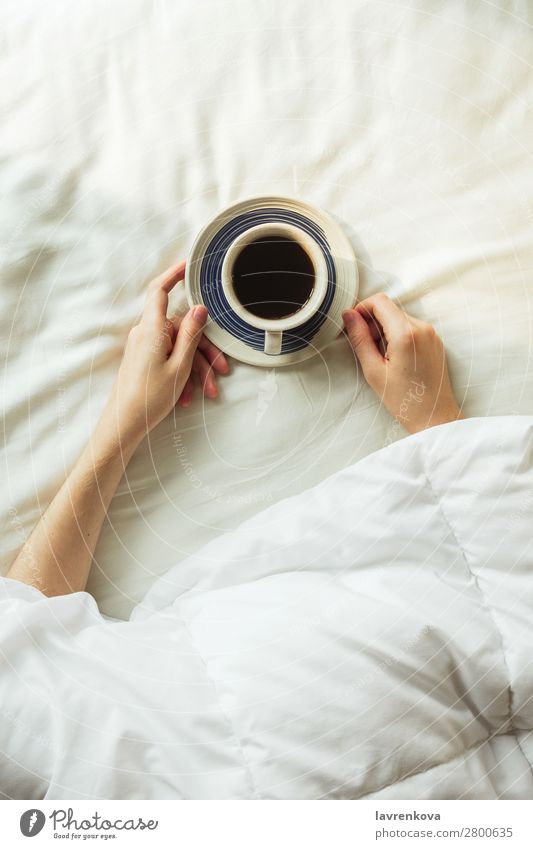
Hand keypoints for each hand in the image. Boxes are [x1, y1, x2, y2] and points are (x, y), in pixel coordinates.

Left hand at [105, 261, 228, 445]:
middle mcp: (145, 334)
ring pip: (178, 347)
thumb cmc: (148, 398)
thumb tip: (198, 308)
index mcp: (152, 330)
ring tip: (207, 392)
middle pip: (181, 329)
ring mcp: (144, 347)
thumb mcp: (179, 366)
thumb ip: (190, 335)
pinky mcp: (144, 360)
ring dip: (196, 368)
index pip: (160, 290)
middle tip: (220, 371)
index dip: (174, 274)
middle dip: (203, 350)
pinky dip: (182, 374)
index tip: (188, 265)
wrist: (124, 424)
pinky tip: (189, 397)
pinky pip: (169, 358)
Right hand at [343, 294, 462, 433]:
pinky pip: (412, 328)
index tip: (354, 326)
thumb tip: (349, 315)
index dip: (362, 309)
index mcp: (405, 333)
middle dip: (373, 322)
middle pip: (389, 308)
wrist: (435, 417)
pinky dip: (399, 336)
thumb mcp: (374, 371)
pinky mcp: (435, 341)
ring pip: (399, 318)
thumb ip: (360, 339)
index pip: (379, 301)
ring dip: (386, 330)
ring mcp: (432, 333)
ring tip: (383, 358)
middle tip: (368, 349)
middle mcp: (422, 328)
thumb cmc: (404, 400)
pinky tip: (396, 359)